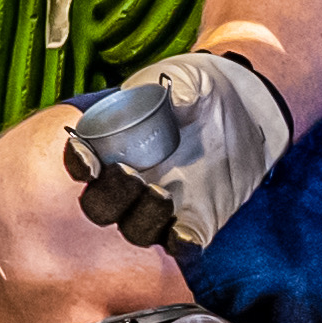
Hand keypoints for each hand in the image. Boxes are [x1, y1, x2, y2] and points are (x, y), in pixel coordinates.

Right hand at [65, 51, 291, 252]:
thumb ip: (178, 86)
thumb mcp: (189, 77)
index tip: (88, 162)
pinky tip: (185, 237)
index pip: (82, 160)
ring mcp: (161, 205)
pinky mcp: (196, 221)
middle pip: (101, 206)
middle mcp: (131, 180)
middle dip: (109, 197)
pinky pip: (179, 244)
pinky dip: (179, 244)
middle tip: (131, 176)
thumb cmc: (201, 90)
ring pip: (135, 230)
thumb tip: (176, 100)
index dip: (78, 162)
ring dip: (141, 219)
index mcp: (114, 144)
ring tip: (162, 195)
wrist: (244, 110)